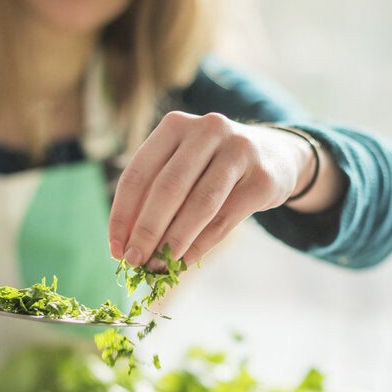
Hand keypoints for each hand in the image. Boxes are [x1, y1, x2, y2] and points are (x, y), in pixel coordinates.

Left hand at [108, 112, 324, 267]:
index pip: (138, 173)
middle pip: (168, 187)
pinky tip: (186, 261)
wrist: (276, 155)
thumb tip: (127, 245)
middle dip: (146, 230)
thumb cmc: (214, 167)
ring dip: (175, 241)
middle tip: (134, 261)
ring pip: (199, 204)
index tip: (115, 248)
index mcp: (176, 125)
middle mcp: (208, 129)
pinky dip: (202, 245)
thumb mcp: (183, 167)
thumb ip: (154, 196)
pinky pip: (226, 219)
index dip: (123, 214)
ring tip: (159, 266)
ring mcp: (239, 151)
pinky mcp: (263, 178)